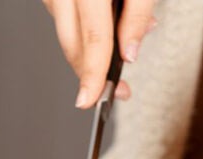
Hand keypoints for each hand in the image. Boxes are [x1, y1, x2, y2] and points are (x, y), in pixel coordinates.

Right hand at [42, 0, 157, 107]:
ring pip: (66, 36)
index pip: (94, 37)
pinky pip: (65, 21)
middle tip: (118, 91)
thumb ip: (137, 15)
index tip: (92, 99)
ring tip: (122, 51)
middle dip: (92, 74)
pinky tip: (105, 30)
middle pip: (73, 44)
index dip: (94, 73)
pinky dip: (83, 34)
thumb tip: (129, 53)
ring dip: (89, 53)